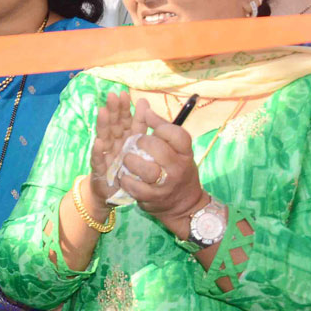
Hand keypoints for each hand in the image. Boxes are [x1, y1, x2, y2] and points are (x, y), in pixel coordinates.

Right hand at [87, 91, 141, 210]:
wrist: (113, 191)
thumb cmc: (126, 166)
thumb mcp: (137, 144)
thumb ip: (140, 124)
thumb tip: (144, 101)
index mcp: (125, 137)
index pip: (125, 120)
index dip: (124, 108)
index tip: (124, 94)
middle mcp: (114, 143)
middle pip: (113, 125)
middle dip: (113, 111)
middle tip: (112, 96)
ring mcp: (106, 154)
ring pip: (104, 137)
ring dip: (103, 125)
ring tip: (103, 112)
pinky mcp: (100, 169)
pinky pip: (99, 159)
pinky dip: (98, 152)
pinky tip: (99, 143)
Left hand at [115, 100, 208, 231]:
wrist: (183, 205)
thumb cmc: (176, 170)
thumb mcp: (177, 151)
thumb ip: (162, 129)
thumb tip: (143, 106)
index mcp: (185, 153)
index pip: (178, 134)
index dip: (160, 125)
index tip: (147, 118)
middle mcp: (178, 169)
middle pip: (158, 149)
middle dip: (141, 142)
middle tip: (135, 142)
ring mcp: (165, 185)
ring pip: (146, 169)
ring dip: (131, 161)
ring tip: (127, 158)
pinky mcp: (152, 198)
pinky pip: (135, 186)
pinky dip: (126, 179)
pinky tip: (124, 175)